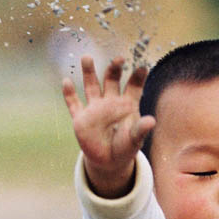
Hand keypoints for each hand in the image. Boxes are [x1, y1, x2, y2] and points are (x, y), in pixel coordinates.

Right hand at [62, 56, 155, 196]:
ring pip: (91, 86)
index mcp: (127, 104)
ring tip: (87, 57)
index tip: (143, 67)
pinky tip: (66, 81)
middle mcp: (110, 102)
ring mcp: (94, 108)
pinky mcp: (81, 118)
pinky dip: (69, 93)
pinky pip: (73, 104)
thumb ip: (141, 129)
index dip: (138, 77)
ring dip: (89, 72)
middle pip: (112, 80)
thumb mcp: (135, 139)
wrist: (109, 161)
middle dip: (114, 69)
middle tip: (119, 59)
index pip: (133, 87)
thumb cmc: (125, 147)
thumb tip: (152, 121)